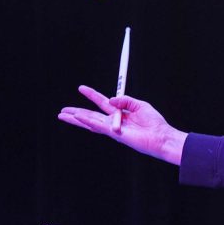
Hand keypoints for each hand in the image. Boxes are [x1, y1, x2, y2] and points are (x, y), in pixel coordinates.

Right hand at [58, 85, 187, 164]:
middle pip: (91, 115)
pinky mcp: (114, 134)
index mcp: (120, 114)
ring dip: (76, 118)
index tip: (81, 88)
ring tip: (62, 115)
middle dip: (76, 112)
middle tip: (62, 109)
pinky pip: (97, 126)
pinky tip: (76, 117)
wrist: (161, 136)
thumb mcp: (139, 105)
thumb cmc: (154, 123)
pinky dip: (86, 121)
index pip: (101, 103)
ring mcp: (112, 129)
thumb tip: (109, 99)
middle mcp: (113, 122)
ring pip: (89, 122)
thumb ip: (125, 99)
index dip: (91, 95)